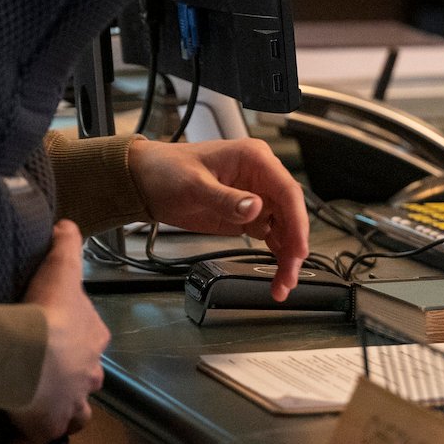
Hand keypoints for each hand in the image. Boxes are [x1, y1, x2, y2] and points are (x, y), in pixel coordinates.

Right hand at [12, 220, 106, 443]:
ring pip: (74, 416)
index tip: (61, 341)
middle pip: (87, 381)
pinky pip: (34, 443)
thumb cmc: (48, 308)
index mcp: (93, 339)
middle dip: (74, 381)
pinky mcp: (47, 429)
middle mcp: (89, 376)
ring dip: (61, 414)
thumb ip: (67, 243)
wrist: (31, 349)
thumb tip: (68, 224)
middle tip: (47, 378)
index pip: (93, 340)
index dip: (79, 341)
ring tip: (37, 410)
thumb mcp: (61, 267)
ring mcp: (70, 406)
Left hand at [128, 138, 309, 299]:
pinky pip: (269, 236)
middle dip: (293, 246)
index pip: (287, 191)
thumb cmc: (166, 171)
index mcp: (254, 159)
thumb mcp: (194, 185)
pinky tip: (276, 274)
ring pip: (283, 229)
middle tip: (289, 276)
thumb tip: (256, 209)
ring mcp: (254, 197)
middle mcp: (260, 177)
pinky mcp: (246, 216)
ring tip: (282, 284)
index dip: (297, 222)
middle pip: (290, 214)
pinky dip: (274, 255)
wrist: (144, 182)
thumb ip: (226, 199)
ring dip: (286, 256)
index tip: (298, 249)